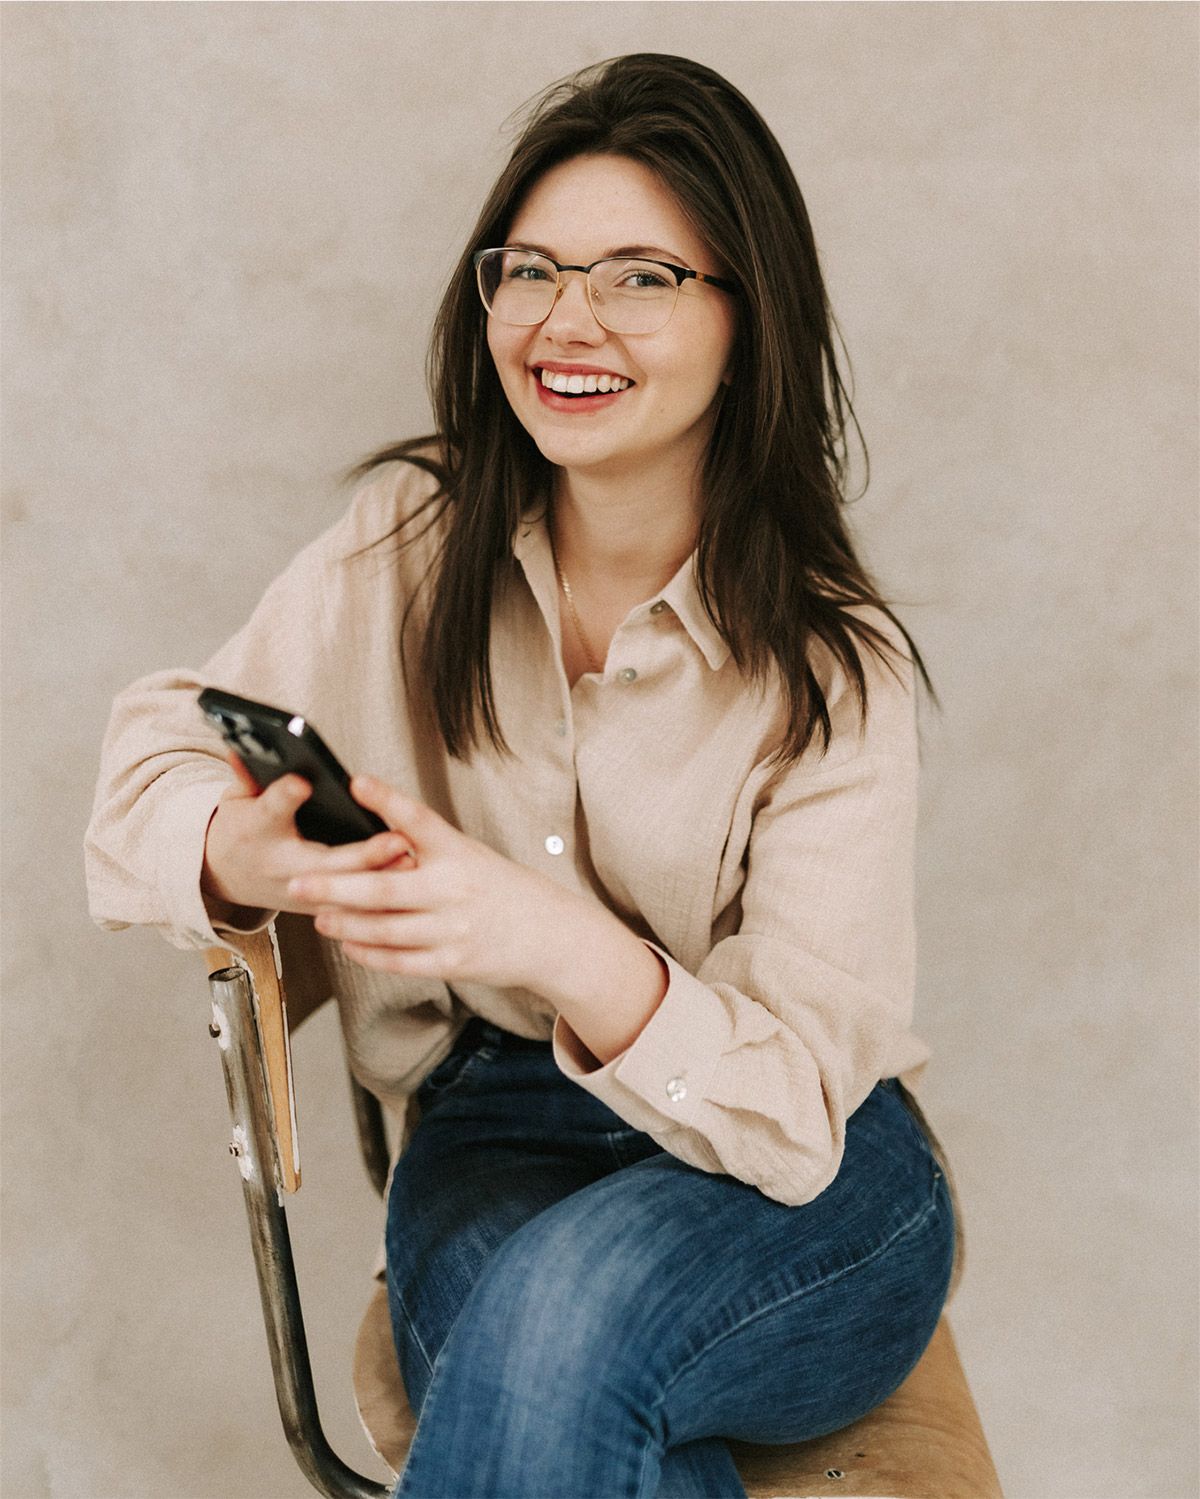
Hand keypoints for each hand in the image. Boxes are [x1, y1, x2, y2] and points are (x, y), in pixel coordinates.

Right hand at [201, 753, 415, 919]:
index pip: (271, 810)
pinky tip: (407, 887)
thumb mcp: (236, 798)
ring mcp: (300, 893)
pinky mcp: (315, 908)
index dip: (285, 796)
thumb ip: (247, 775)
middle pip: (324, 862)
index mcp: (256, 831)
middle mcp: (281, 866)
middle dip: (362, 853)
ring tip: (411, 862)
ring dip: (379, 878)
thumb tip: (245, 745)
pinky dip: (378, 902)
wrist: (228, 877)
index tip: (302, 782)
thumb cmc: (242, 829)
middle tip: (396, 839)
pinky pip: (351, 909)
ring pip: (344, 892)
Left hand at [286, 774, 561, 991]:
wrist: (549, 933)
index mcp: (459, 853)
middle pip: (385, 888)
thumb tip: (372, 834)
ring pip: (385, 928)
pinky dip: (369, 953)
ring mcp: (453, 929)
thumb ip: (425, 848)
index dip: (387, 800)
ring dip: (346, 923)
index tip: (357, 781)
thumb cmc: (500, 888)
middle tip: (299, 880)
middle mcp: (454, 890)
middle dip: (336, 885)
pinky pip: (400, 960)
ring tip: (318, 915)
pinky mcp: (452, 962)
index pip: (419, 820)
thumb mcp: (469, 854)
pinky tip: (348, 943)